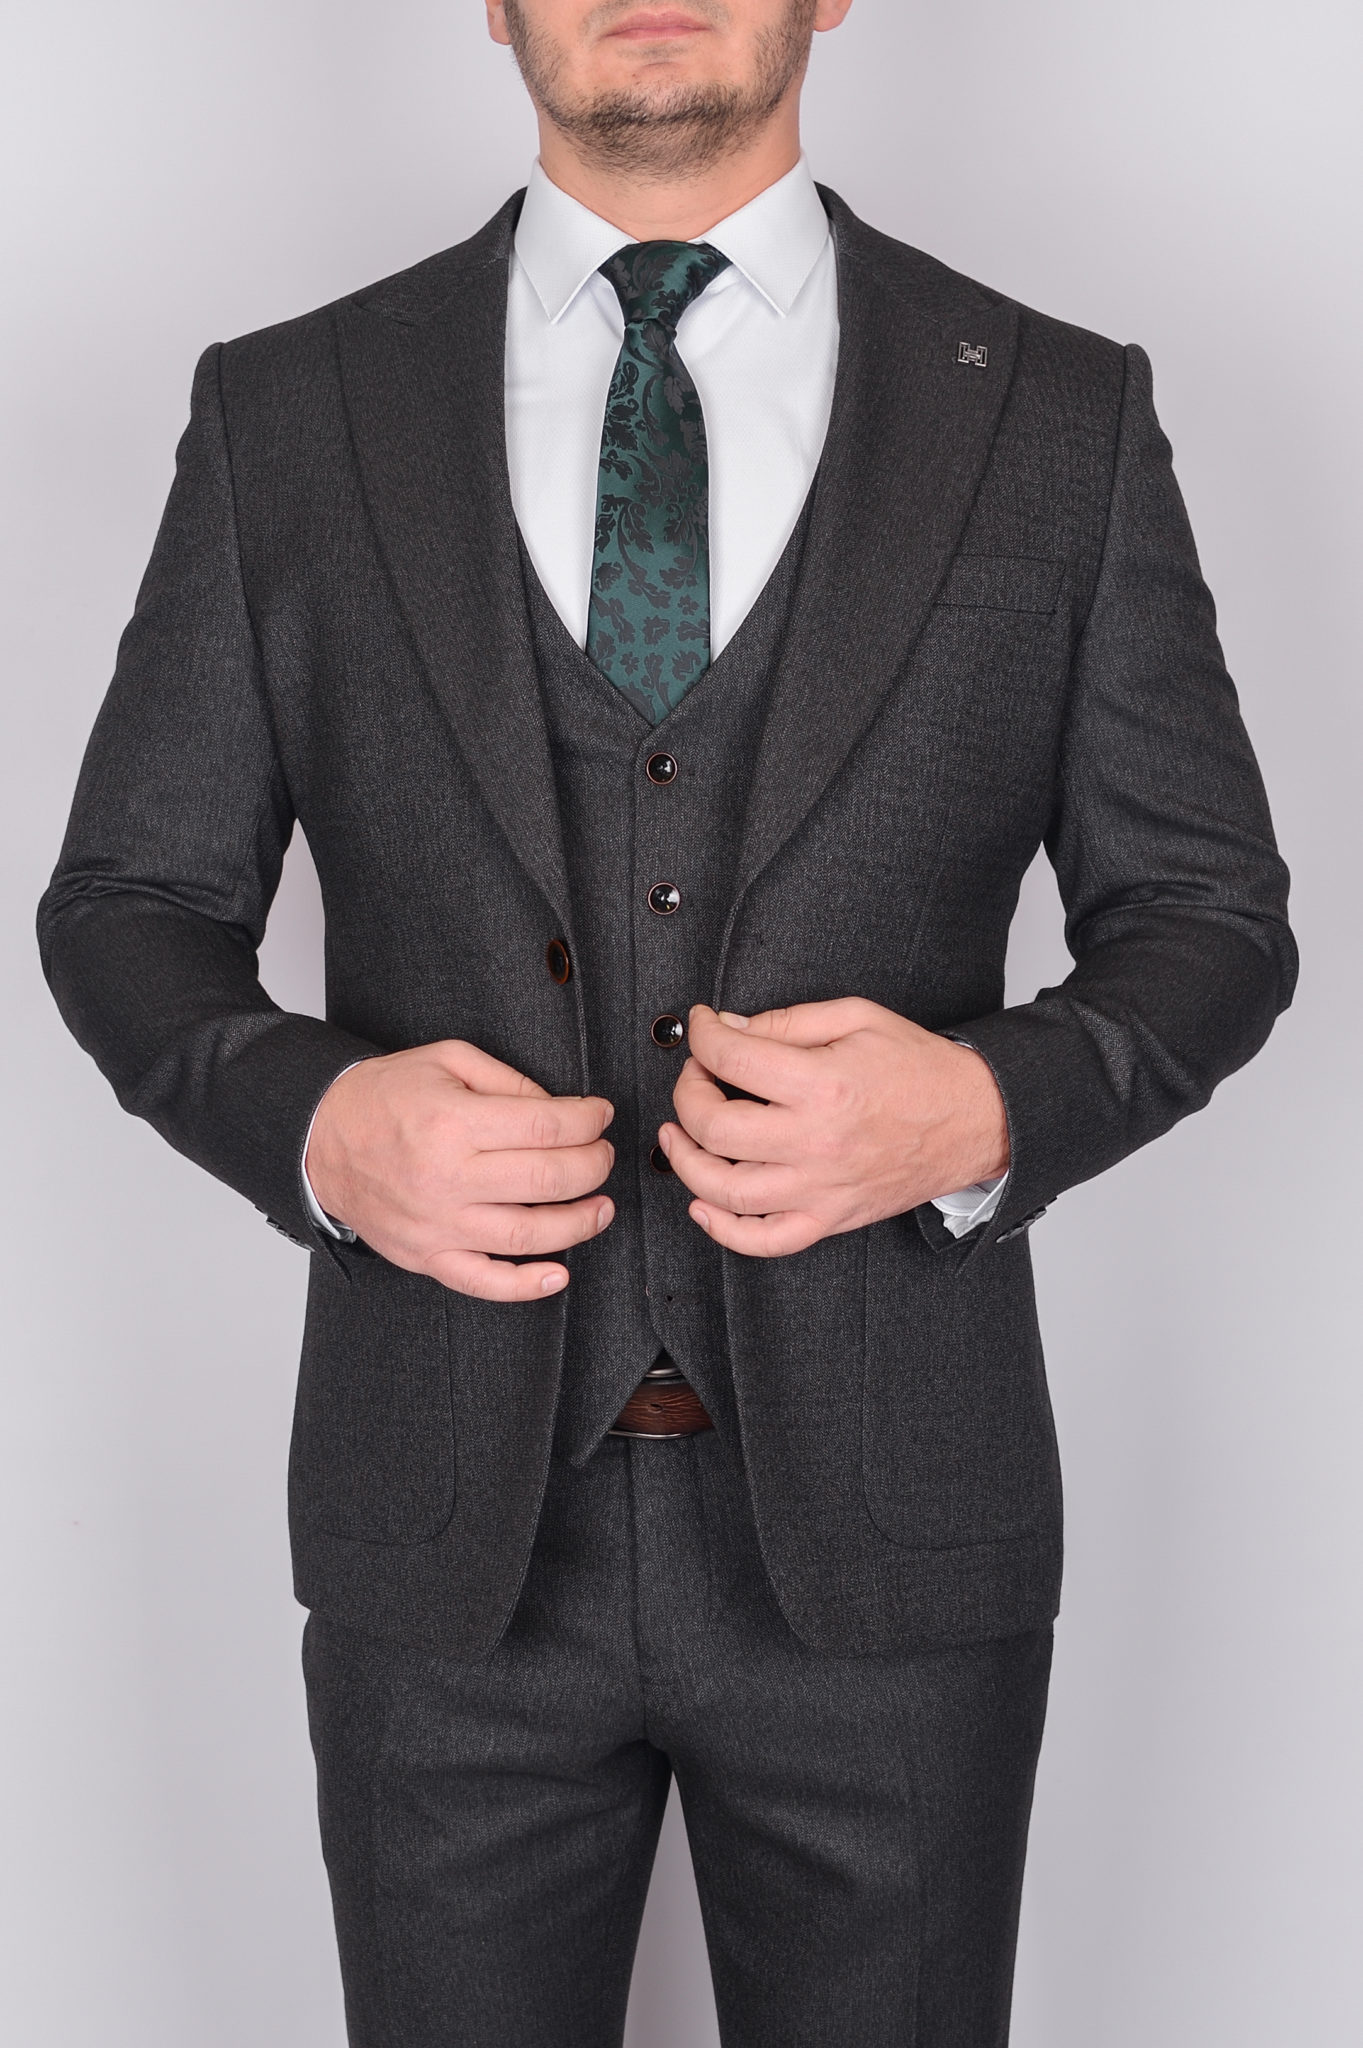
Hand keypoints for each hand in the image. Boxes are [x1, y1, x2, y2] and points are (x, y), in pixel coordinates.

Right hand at [305, 1041, 615, 1301]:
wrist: (319, 1137)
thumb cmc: (383, 1097)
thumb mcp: (446, 1060)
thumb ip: (508, 1080)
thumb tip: (560, 1108)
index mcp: (453, 1122)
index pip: (545, 1125)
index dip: (587, 1120)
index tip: (600, 1114)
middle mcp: (447, 1177)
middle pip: (547, 1178)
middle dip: (593, 1165)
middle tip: (603, 1155)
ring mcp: (437, 1224)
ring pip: (529, 1234)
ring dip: (579, 1224)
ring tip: (601, 1208)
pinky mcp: (426, 1256)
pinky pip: (483, 1281)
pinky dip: (525, 1286)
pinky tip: (557, 1274)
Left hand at [659, 1000, 1008, 1257]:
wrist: (977, 1119)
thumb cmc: (920, 1068)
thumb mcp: (857, 1018)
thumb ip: (787, 1022)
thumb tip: (729, 1029)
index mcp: (824, 1085)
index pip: (733, 1058)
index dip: (702, 1036)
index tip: (702, 1027)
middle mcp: (817, 1142)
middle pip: (715, 1127)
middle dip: (687, 1094)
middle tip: (694, 1077)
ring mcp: (822, 1188)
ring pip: (726, 1191)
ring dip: (685, 1161)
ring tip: (678, 1136)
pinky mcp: (830, 1218)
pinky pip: (764, 1241)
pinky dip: (723, 1229)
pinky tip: (703, 1202)